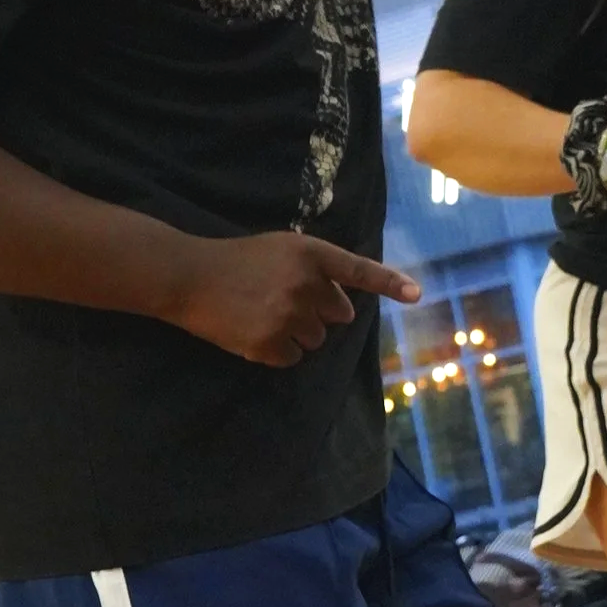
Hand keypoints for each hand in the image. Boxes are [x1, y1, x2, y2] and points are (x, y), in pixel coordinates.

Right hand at [167, 231, 418, 367]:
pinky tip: (255, 331)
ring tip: (264, 314)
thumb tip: (346, 306)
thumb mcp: (281, 249)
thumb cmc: (237, 260)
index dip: (389, 284)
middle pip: (339, 316)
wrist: (190, 277)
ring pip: (317, 340)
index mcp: (310, 254)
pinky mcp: (270, 342)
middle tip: (283, 301)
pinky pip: (293, 357)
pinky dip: (278, 351)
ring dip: (298, 333)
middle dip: (319, 313)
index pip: (358, 271)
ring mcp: (288, 315)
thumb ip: (315, 268)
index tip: (417, 294)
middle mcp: (305, 283)